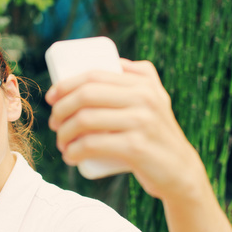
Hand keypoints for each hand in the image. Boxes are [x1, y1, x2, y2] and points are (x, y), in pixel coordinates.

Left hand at [45, 58, 207, 200]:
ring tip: (61, 143)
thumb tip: (116, 61)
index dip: (65, 85)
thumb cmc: (157, 133)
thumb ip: (142, 76)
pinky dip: (74, 151)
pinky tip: (69, 156)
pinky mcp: (136, 148)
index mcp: (143, 83)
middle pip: (86, 96)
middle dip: (60, 109)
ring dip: (63, 133)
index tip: (51, 99)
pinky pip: (92, 144)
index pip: (93, 76)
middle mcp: (144, 98)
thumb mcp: (156, 99)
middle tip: (54, 124)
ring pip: (85, 119)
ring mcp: (141, 122)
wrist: (180, 170)